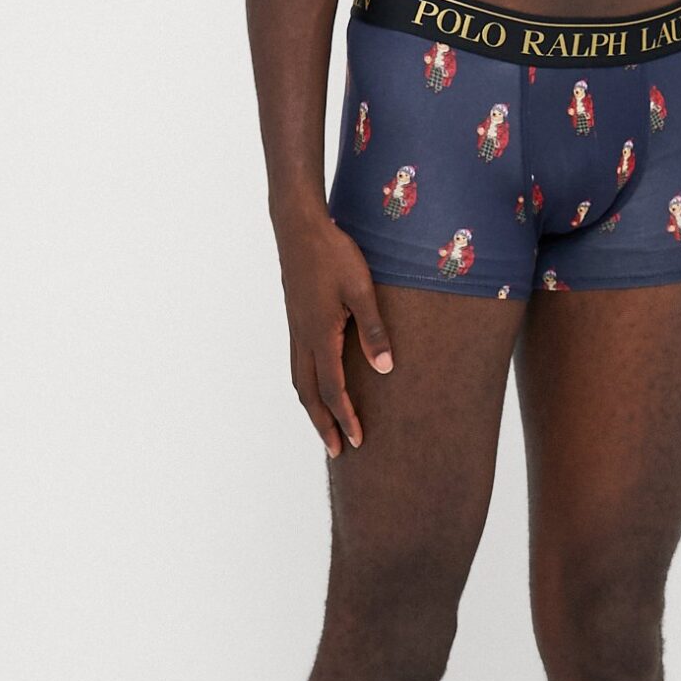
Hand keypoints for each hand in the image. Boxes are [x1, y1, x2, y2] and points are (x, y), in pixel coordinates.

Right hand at [276, 211, 393, 456]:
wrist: (299, 227)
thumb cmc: (334, 254)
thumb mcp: (362, 289)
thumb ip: (373, 329)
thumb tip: (384, 368)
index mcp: (319, 335)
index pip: (332, 389)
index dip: (345, 417)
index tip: (357, 441)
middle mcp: (302, 338)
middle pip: (309, 394)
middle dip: (322, 425)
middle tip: (336, 452)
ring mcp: (295, 329)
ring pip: (299, 380)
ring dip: (312, 407)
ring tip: (324, 427)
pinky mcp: (295, 320)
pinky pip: (298, 364)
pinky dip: (306, 385)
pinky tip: (317, 386)